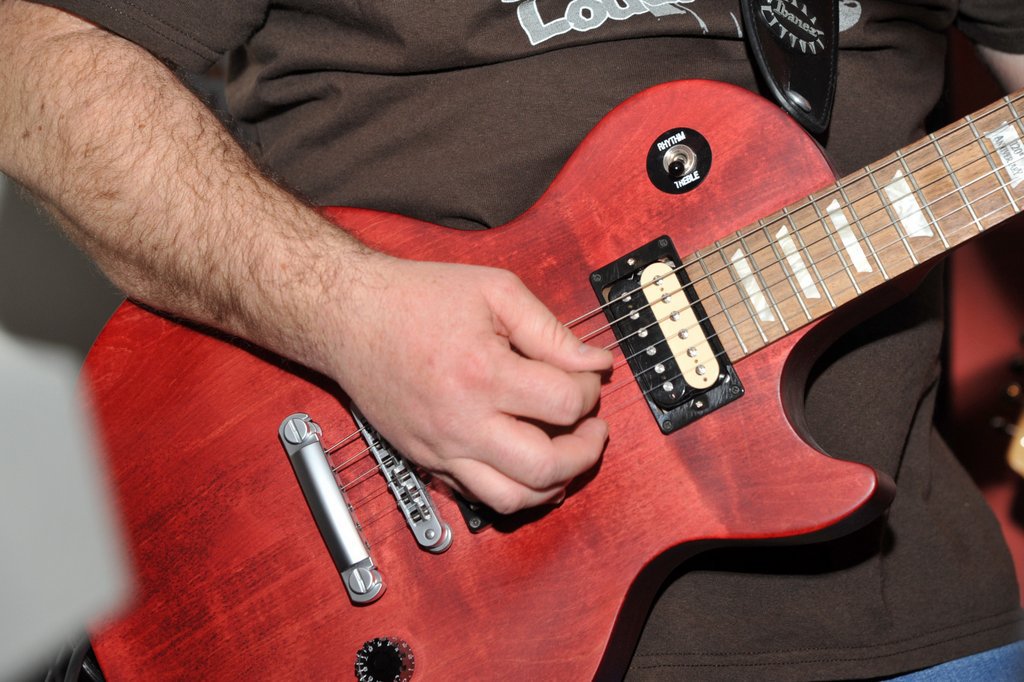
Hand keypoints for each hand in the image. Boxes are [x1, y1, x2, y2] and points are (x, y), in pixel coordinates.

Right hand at [324, 254, 612, 513]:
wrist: (349, 317)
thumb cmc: (416, 298)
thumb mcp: (494, 291)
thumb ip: (550, 331)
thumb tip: (595, 363)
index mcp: (483, 373)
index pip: (564, 404)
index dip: (589, 391)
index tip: (586, 376)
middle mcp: (462, 421)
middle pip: (546, 467)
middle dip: (586, 452)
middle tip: (594, 430)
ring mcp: (441, 448)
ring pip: (512, 499)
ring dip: (554, 484)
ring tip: (567, 456)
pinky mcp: (426, 460)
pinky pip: (477, 497)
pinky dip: (512, 490)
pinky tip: (526, 467)